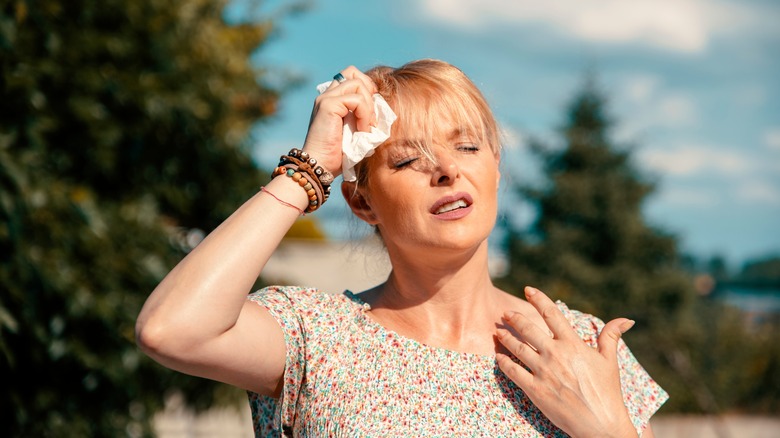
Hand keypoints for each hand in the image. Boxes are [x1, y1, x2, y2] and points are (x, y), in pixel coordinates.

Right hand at [301, 66, 377, 175]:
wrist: (320, 166)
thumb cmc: (338, 155)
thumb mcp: (355, 131)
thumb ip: (363, 116)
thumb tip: (382, 108)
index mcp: (331, 100)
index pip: (351, 77)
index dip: (366, 89)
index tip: (372, 112)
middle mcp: (326, 95)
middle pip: (352, 72)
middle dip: (369, 90)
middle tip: (371, 114)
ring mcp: (326, 98)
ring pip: (357, 83)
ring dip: (368, 105)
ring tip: (367, 126)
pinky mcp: (328, 105)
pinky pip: (356, 99)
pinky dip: (364, 114)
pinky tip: (362, 130)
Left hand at [496, 286, 637, 437]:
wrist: (601, 424)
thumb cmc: (607, 392)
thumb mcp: (610, 361)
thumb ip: (611, 336)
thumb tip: (626, 319)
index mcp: (573, 345)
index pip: (552, 315)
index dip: (538, 299)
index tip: (528, 289)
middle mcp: (556, 355)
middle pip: (528, 329)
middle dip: (514, 319)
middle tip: (505, 314)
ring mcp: (544, 372)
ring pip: (517, 349)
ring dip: (505, 338)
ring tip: (498, 332)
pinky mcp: (535, 390)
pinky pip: (513, 372)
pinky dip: (504, 363)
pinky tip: (499, 357)